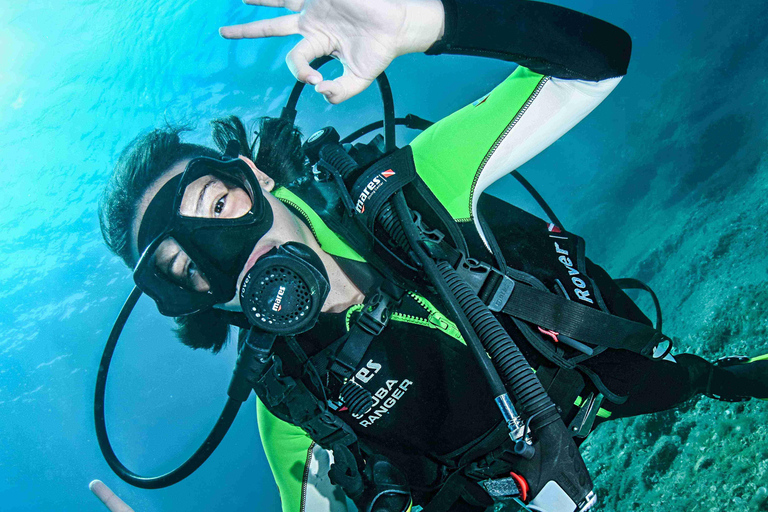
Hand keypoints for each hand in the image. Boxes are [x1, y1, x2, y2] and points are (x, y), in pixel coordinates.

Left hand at [220, 0, 444, 103]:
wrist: (397, 28)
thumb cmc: (378, 52)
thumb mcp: (358, 79)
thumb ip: (340, 92)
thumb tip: (318, 92)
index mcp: (317, 43)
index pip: (295, 60)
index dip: (300, 72)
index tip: (317, 80)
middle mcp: (311, 23)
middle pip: (272, 27)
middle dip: (248, 31)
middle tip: (222, 33)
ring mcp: (315, 4)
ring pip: (279, 0)